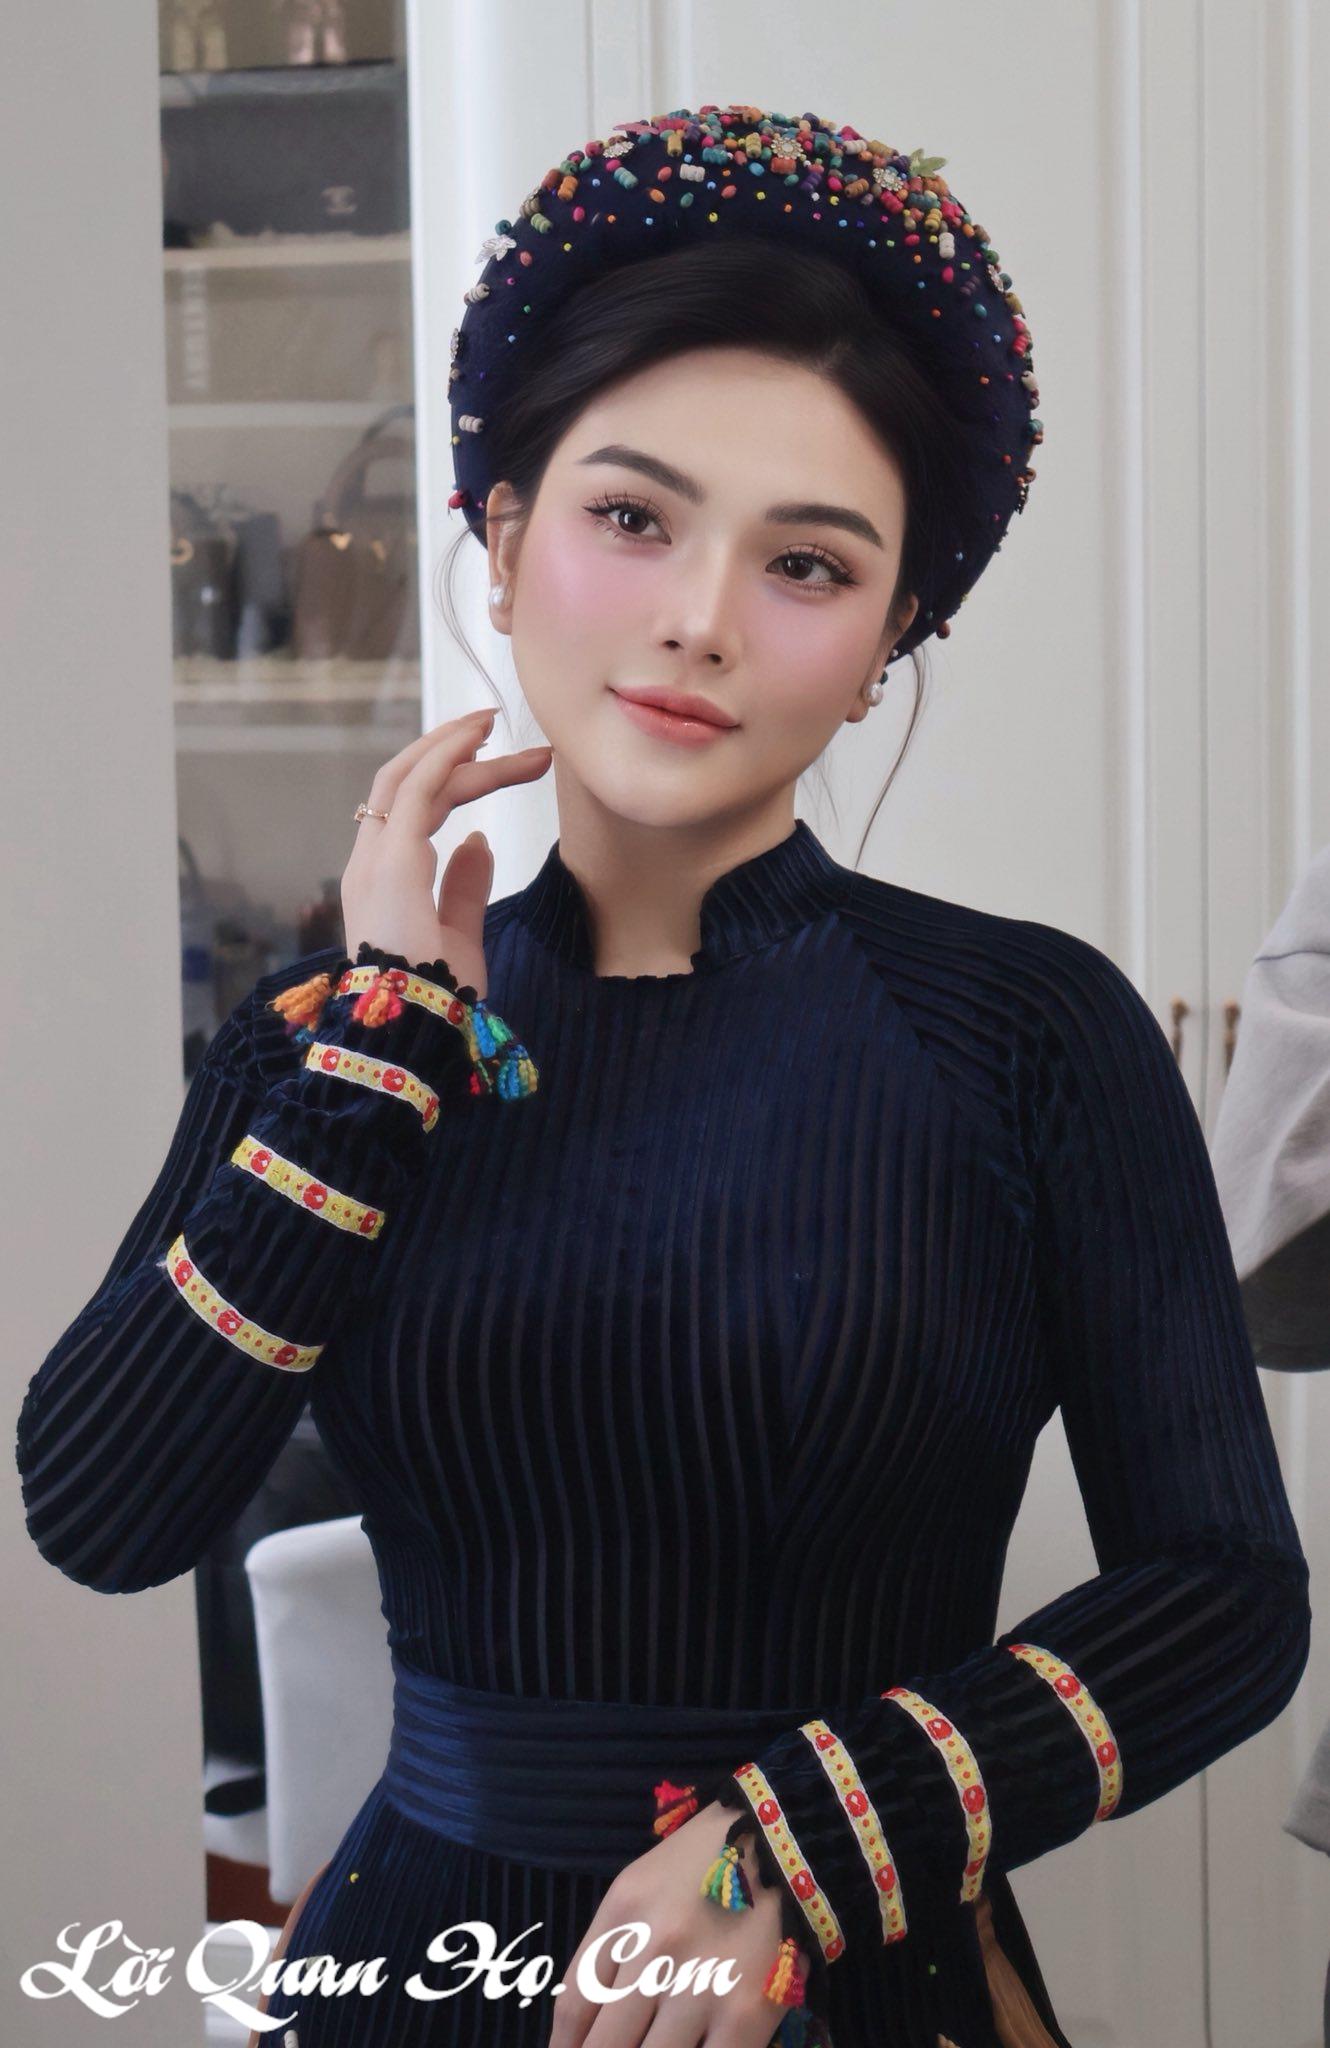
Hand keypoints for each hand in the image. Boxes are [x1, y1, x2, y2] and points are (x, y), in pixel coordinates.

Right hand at [341, 706, 551, 996]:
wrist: (416, 1033)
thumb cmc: (436, 1001)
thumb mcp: (459, 937)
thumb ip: (464, 888)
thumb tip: (478, 841)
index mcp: (382, 883)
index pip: (408, 812)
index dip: (444, 777)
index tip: (490, 759)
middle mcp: (370, 863)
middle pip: (405, 785)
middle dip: (449, 751)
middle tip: (495, 727)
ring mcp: (376, 859)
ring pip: (411, 779)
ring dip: (454, 747)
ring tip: (494, 723)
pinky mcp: (394, 860)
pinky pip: (418, 790)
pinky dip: (447, 757)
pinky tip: (477, 740)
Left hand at [547, 1800, 794, 2046]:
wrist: (788, 1841)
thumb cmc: (707, 1863)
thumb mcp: (641, 1887)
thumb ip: (608, 1948)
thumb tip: (580, 2026)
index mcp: (624, 1912)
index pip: (575, 2004)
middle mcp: (656, 1949)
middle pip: (604, 2045)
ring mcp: (701, 1985)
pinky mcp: (746, 2015)